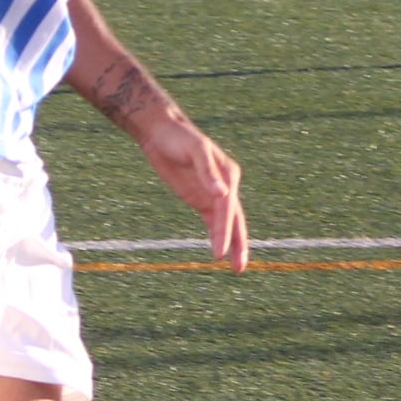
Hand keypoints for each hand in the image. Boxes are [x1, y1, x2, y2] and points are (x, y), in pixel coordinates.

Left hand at [137, 112, 247, 269]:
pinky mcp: (200, 198)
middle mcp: (225, 186)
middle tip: (238, 268)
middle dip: (238, 244)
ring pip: (226, 223)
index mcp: (228, 174)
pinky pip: (212, 221)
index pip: (228, 208)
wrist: (161, 131)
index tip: (220, 253)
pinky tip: (220, 251)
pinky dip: (217, 235)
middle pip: (234, 219)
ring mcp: (213, 194)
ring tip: (235, 267)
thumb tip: (223, 194)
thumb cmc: (179, 137)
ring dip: (231, 244)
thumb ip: (208, 172)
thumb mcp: (194, 149)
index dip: (225, 232)